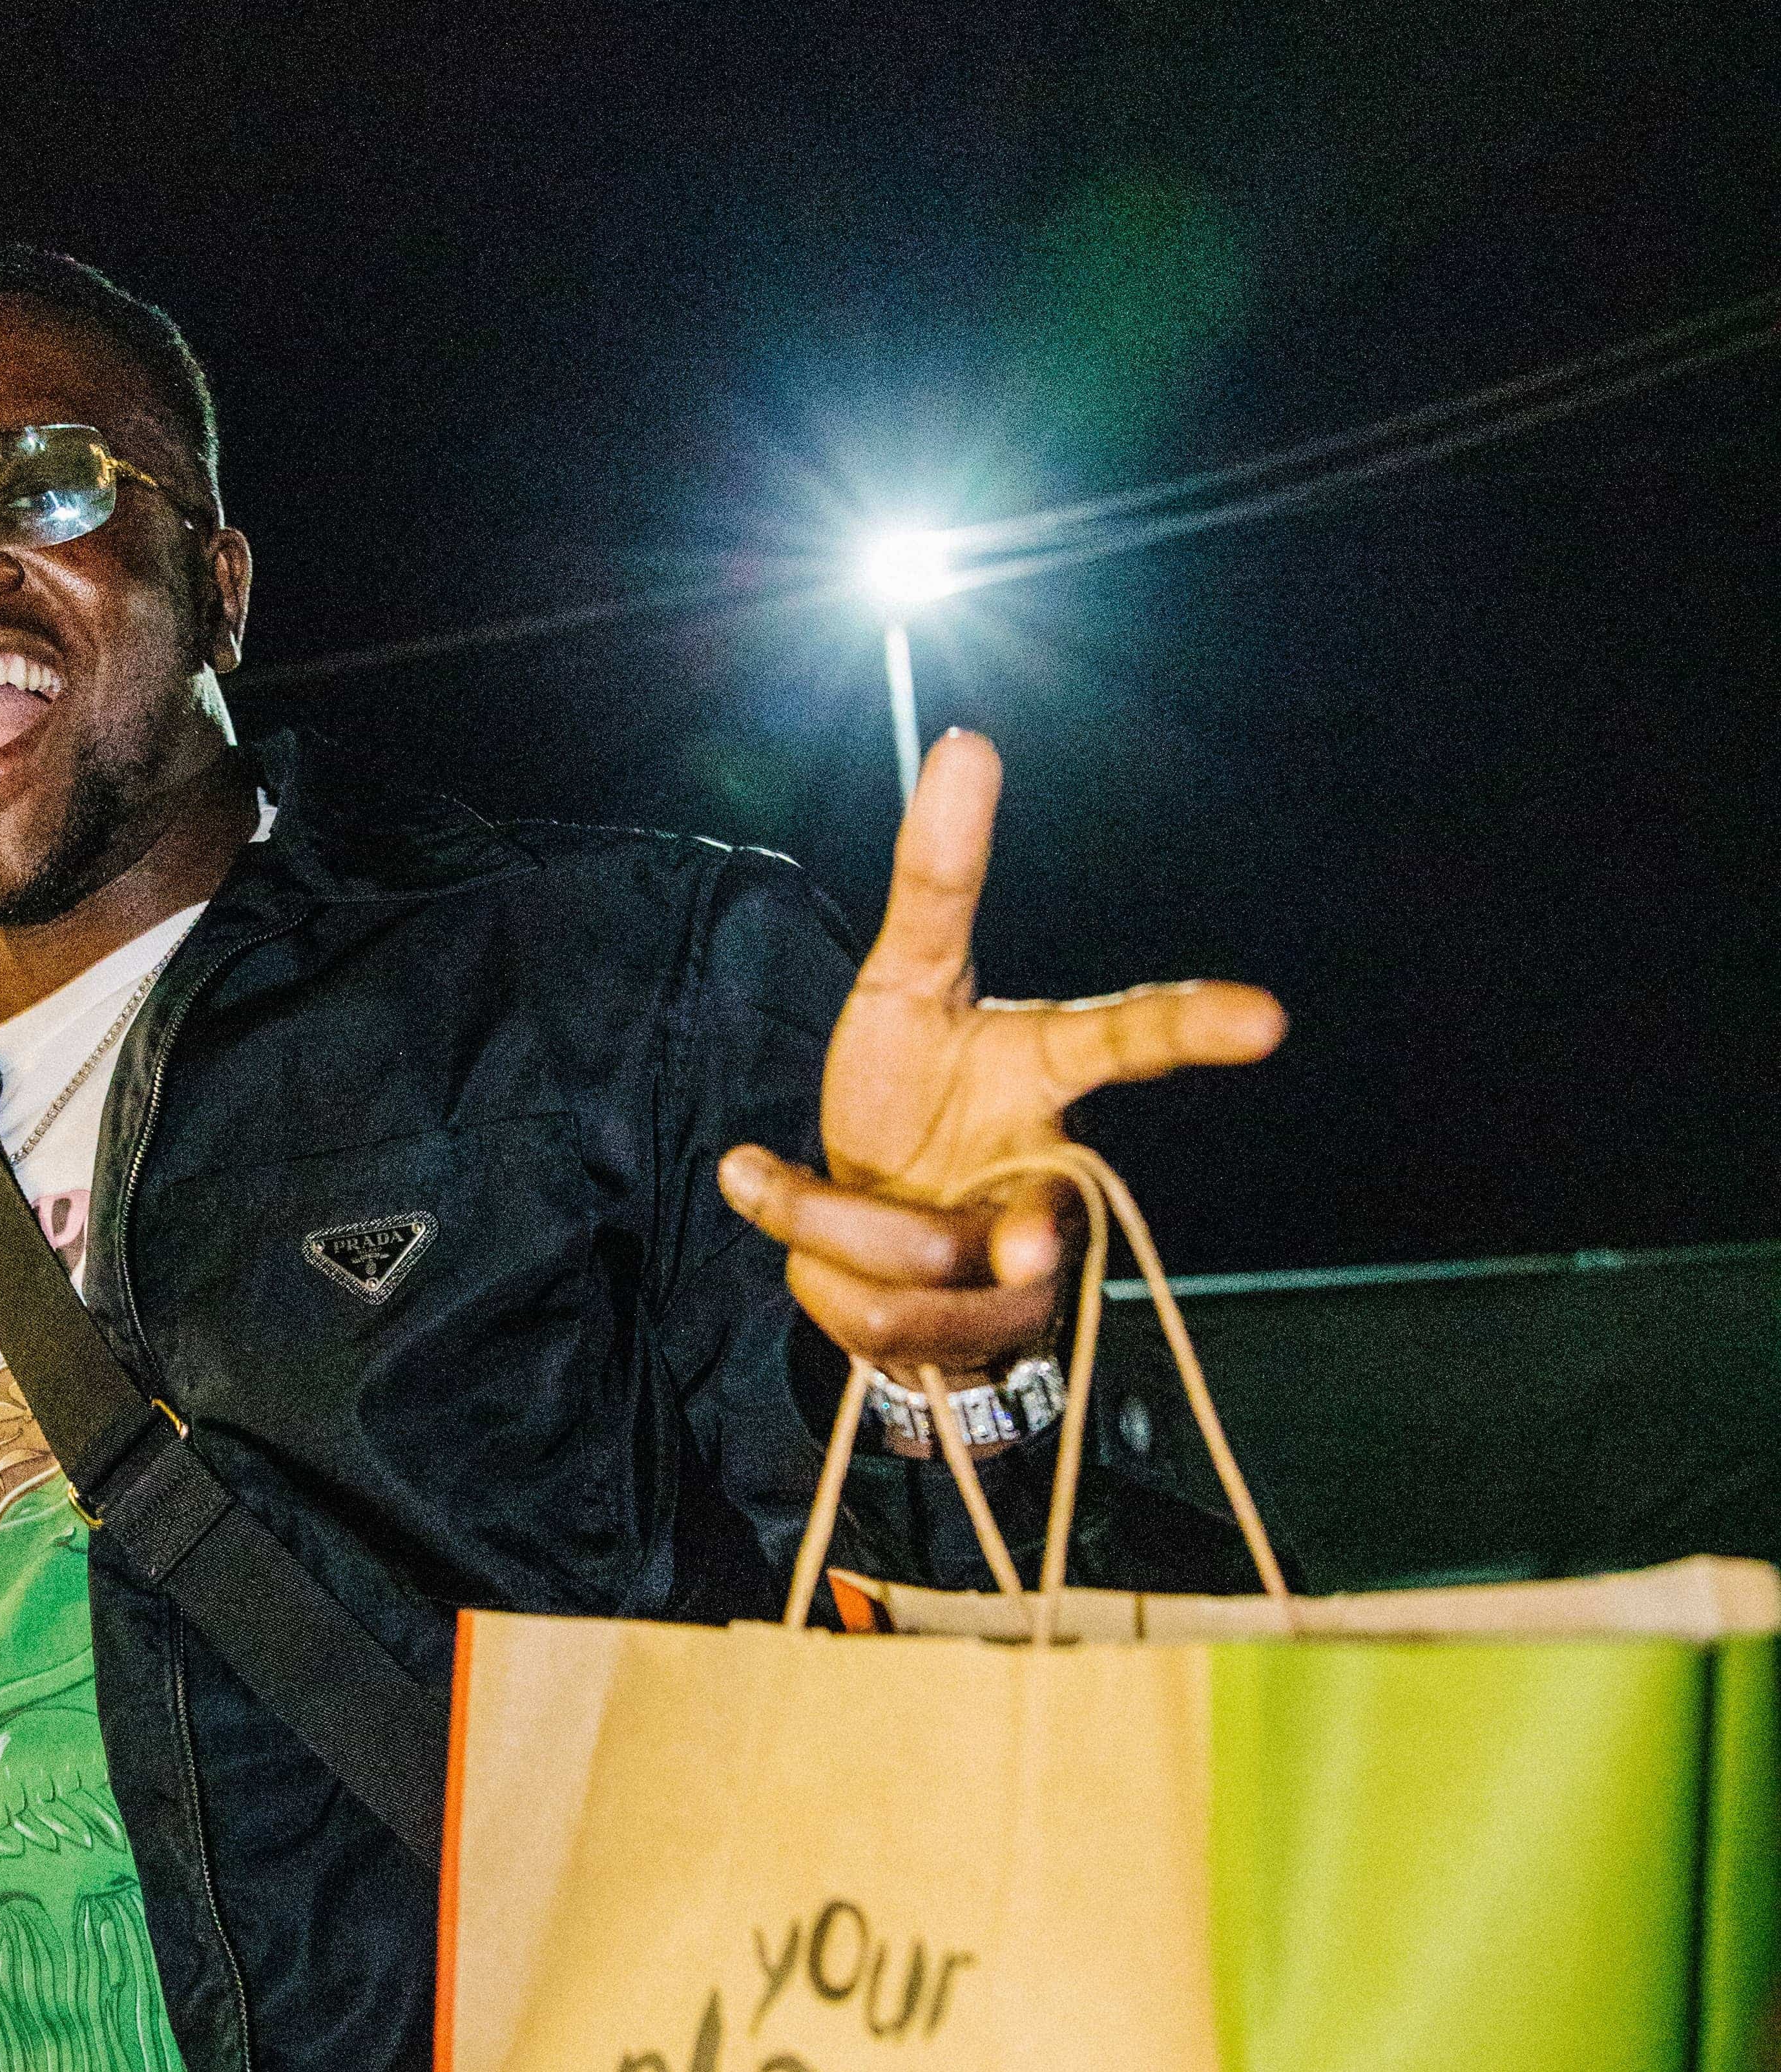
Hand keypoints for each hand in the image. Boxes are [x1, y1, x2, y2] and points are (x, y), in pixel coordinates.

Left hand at [718, 728, 1283, 1385]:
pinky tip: (815, 1246)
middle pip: (1031, 1224)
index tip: (1266, 1016)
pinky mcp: (968, 1333)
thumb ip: (938, 880)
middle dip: (989, 1240)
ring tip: (842, 1194)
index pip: (1129, 1037)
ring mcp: (1021, 1266)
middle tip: (1007, 1244)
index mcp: (1049, 1071)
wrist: (865, 1218)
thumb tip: (971, 739)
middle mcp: (1054, 1174)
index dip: (1194, 1023)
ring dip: (833, 1227)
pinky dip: (806, 1262)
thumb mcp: (903, 975)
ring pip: (912, 1275)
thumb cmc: (903, 1084)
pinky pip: (867, 1317)